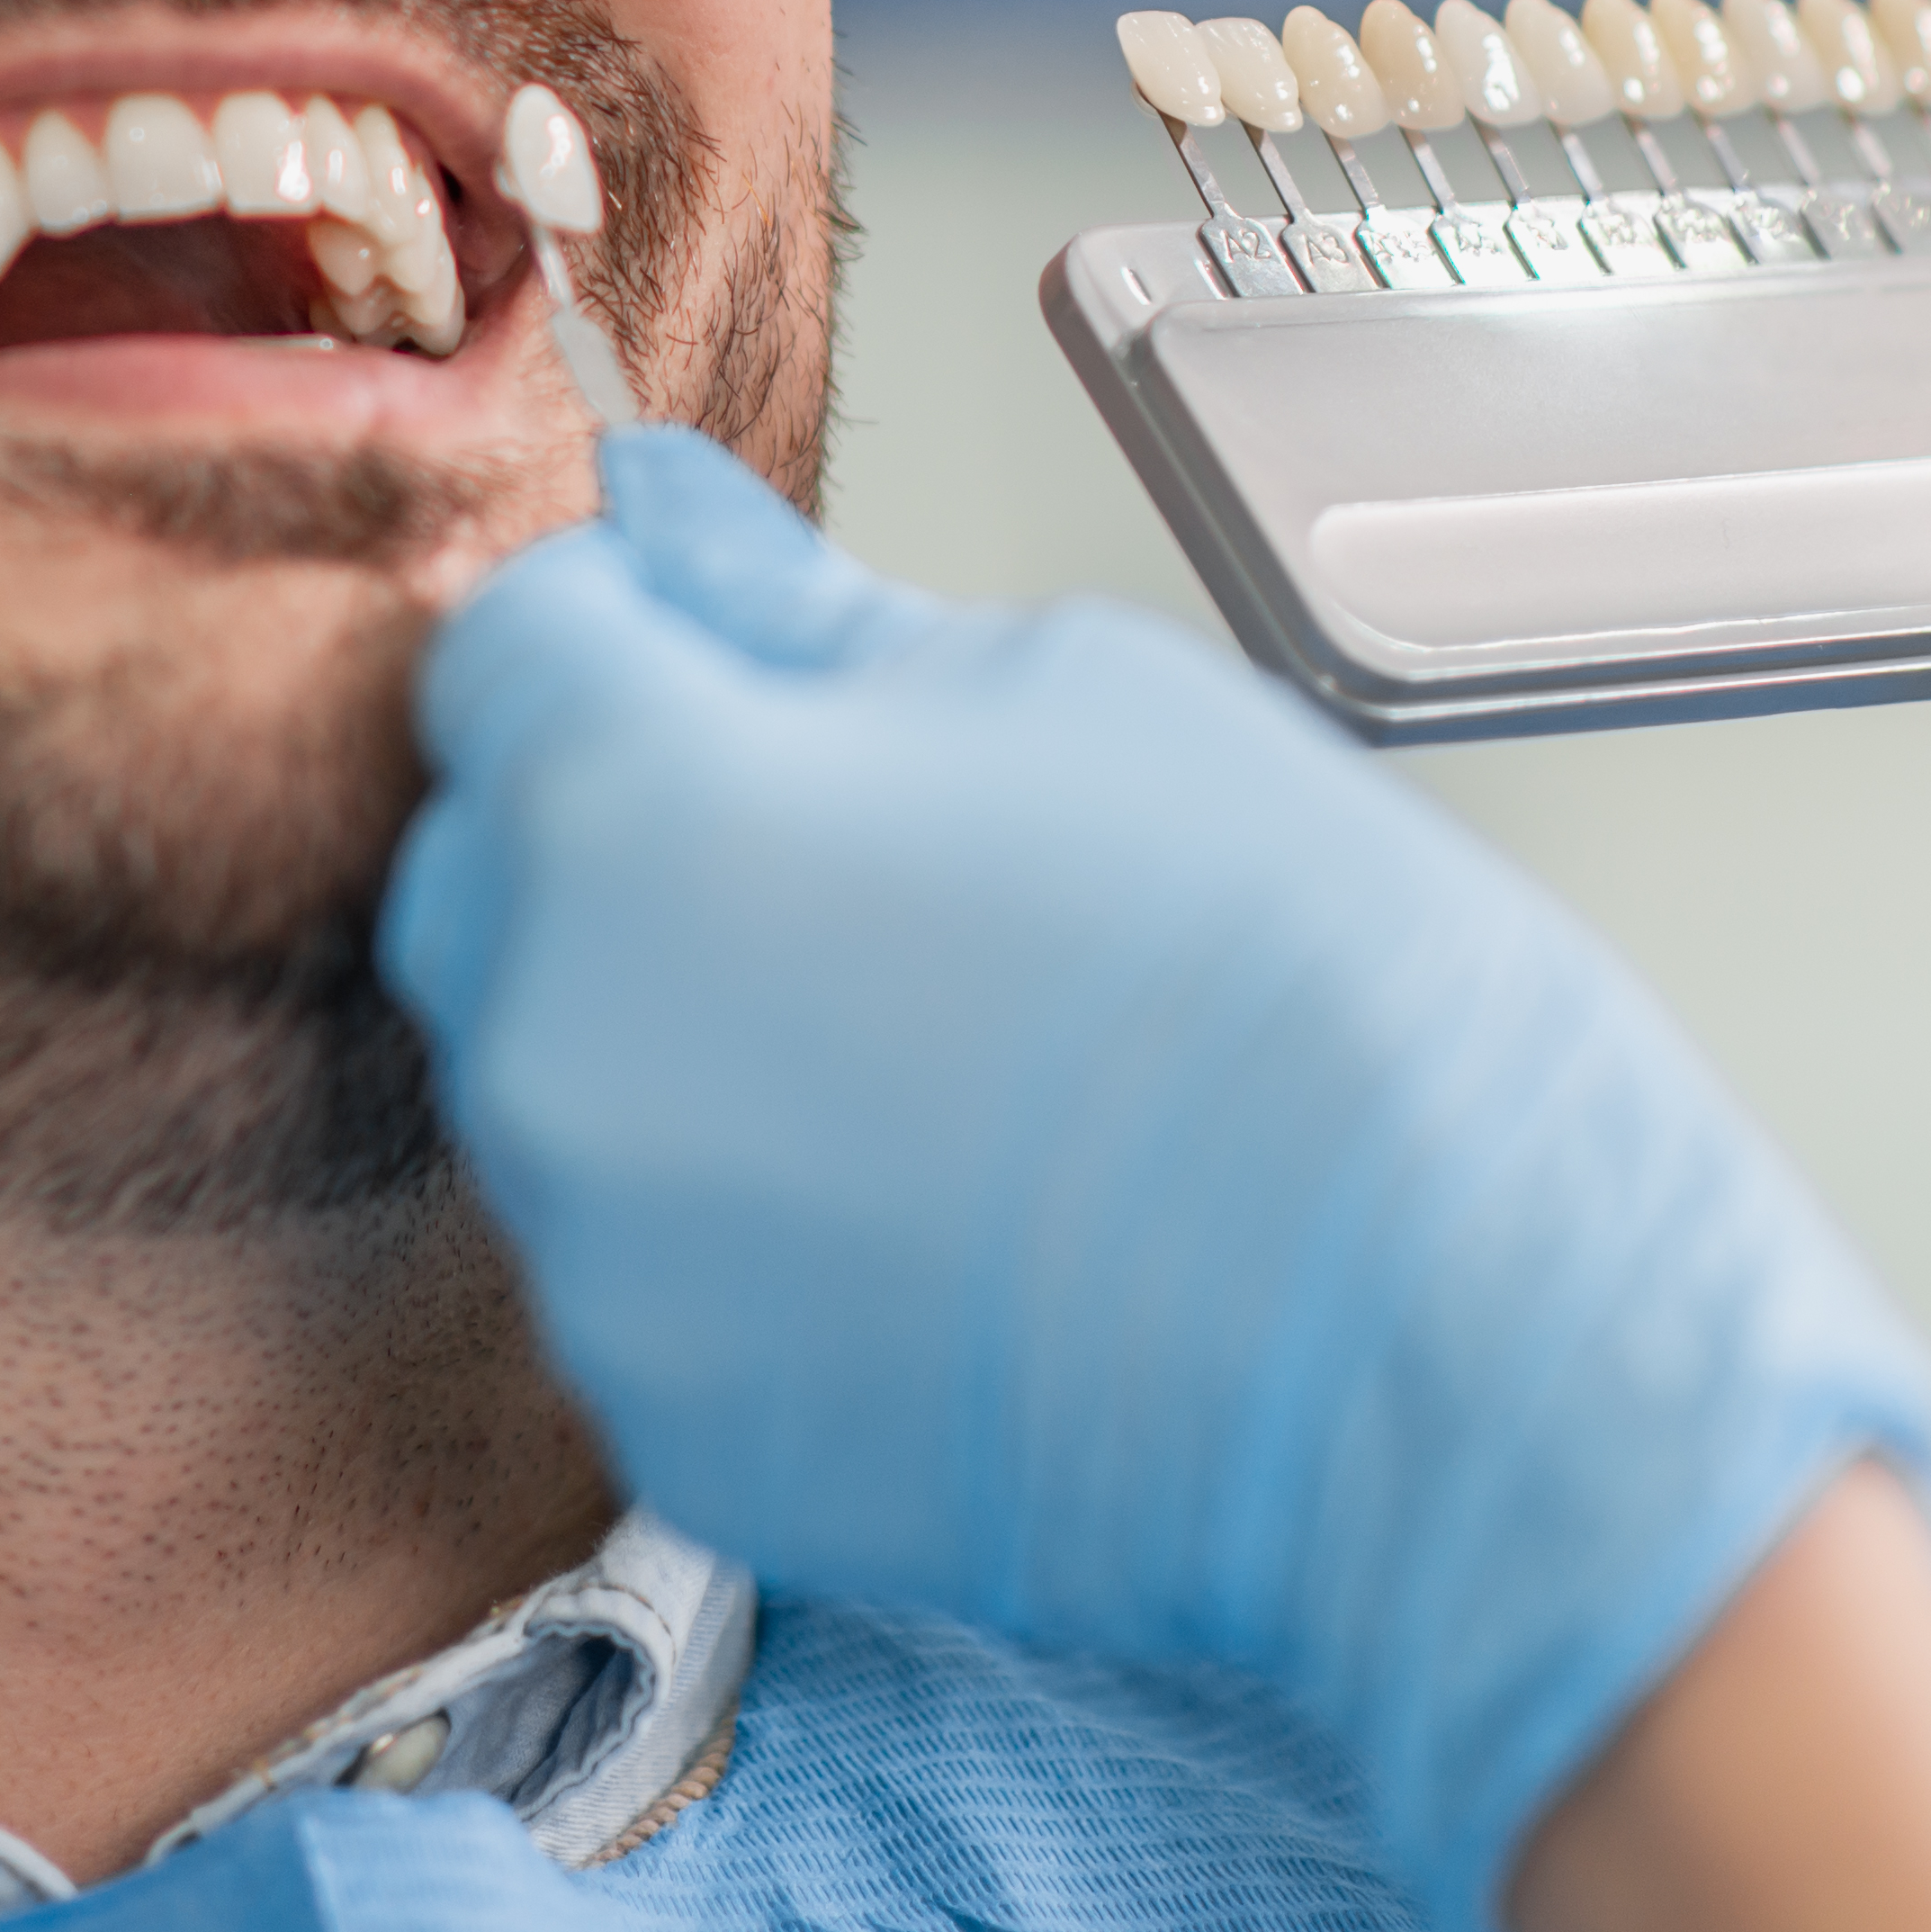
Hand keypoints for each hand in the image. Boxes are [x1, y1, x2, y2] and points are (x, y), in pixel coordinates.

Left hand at [387, 433, 1930, 1931]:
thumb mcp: (1059, 693)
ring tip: (923, 1063)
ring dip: (675, 1042)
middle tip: (846, 866)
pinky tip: (927, 1219)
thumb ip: (800, 614)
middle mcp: (557, 1034)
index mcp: (631, 802)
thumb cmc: (1291, 985)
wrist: (1442, 1334)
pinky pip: (641, 1270)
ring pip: (560, 1084)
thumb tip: (651, 509)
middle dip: (610, 842)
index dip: (626, 644)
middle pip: (488, 879)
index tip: (742, 676)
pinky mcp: (670, 1422)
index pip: (501, 655)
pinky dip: (738, 1234)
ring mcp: (600, 1253)